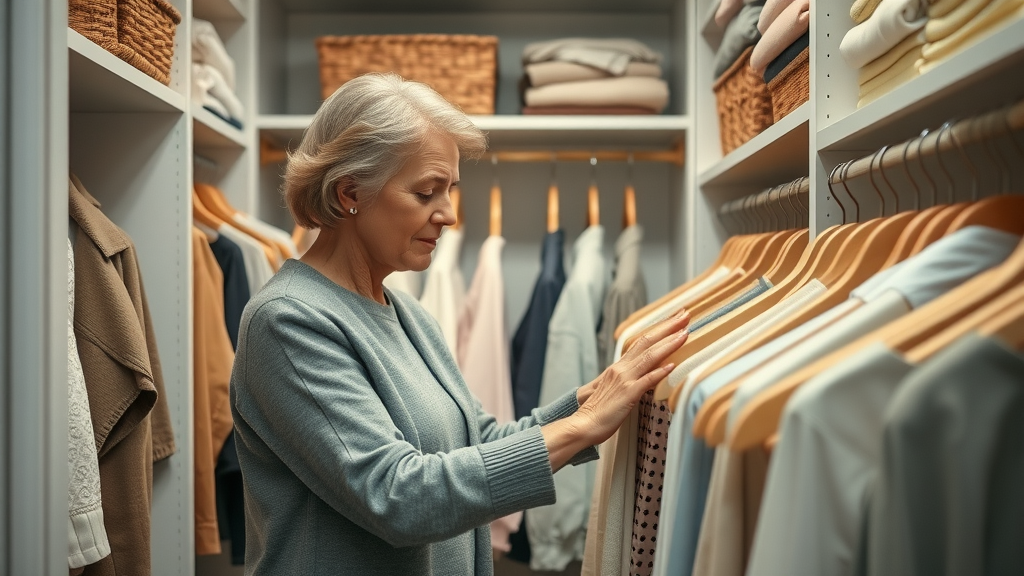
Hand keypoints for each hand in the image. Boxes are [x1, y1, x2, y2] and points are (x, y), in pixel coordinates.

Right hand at [544, 312, 688, 470]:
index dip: (660, 329)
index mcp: (619, 367)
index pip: (642, 341)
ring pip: (649, 357)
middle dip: (668, 327)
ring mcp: (624, 380)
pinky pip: (646, 381)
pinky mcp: (627, 395)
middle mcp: (621, 369)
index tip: (675, 319)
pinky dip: (659, 372)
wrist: (582, 425)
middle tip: (685, 314)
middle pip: (647, 342)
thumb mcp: (615, 390)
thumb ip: (629, 381)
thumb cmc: (599, 412)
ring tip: (685, 333)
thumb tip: (648, 377)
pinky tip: (672, 366)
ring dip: (669, 344)